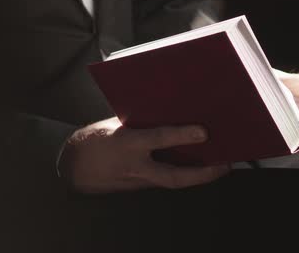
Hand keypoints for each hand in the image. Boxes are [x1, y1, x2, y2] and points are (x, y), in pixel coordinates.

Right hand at [58, 117, 229, 193]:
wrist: (73, 168)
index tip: (203, 131)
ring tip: (220, 166)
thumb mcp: (115, 124)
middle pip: (173, 176)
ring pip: (173, 182)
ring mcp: (137, 181)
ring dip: (198, 177)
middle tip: (225, 164)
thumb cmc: (94, 140)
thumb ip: (141, 120)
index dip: (181, 135)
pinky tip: (198, 167)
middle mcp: (134, 167)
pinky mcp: (140, 187)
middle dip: (202, 174)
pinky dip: (184, 175)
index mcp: (125, 143)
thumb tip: (170, 111)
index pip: (157, 139)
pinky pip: (166, 181)